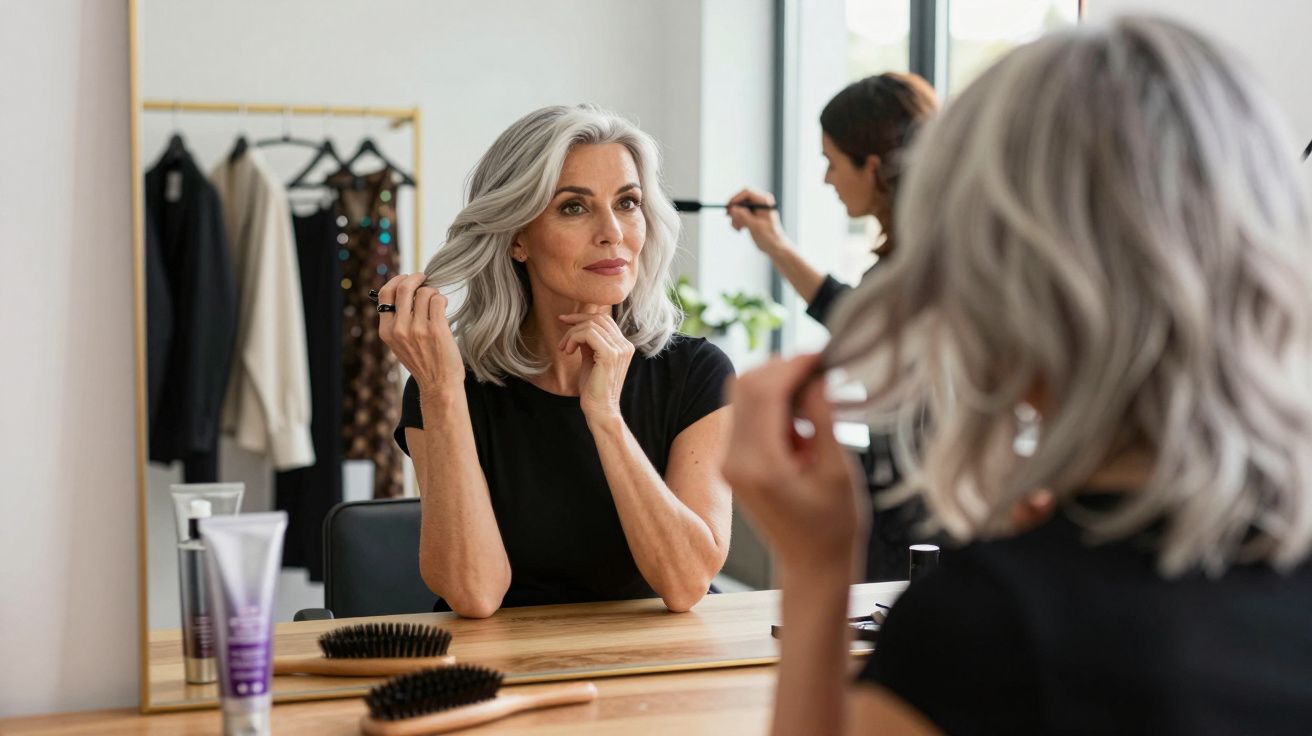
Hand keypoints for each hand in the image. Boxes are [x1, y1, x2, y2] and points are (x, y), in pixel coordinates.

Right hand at [377, 273, 464, 394]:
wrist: (438, 385)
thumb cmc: (422, 362)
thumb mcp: (399, 344)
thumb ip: (397, 321)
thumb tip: (403, 289)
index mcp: (386, 331)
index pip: (385, 294)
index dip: (397, 280)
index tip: (407, 278)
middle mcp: (399, 329)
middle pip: (404, 287)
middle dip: (416, 278)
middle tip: (424, 278)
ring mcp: (418, 329)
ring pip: (425, 292)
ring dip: (433, 292)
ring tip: (436, 302)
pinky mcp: (437, 330)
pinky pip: (438, 300)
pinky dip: (442, 299)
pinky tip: (443, 307)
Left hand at [557, 312, 634, 420]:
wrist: (600, 409)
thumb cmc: (594, 389)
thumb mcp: (591, 359)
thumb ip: (589, 343)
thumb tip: (578, 326)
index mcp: (623, 345)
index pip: (604, 320)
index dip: (583, 317)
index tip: (564, 321)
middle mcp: (625, 345)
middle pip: (599, 318)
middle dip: (576, 322)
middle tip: (562, 339)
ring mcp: (619, 349)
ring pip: (591, 325)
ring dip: (572, 333)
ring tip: (564, 349)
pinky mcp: (610, 355)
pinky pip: (588, 333)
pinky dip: (573, 338)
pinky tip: (568, 351)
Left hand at [722, 354, 867, 568]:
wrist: (811, 564)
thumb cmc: (832, 527)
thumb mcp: (837, 471)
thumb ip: (823, 419)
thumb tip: (816, 375)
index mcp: (759, 464)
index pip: (765, 392)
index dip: (794, 365)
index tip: (822, 355)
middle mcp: (734, 459)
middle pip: (746, 385)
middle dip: (783, 368)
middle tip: (821, 367)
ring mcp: (729, 459)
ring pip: (743, 394)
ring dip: (777, 382)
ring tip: (816, 391)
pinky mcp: (734, 459)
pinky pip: (746, 413)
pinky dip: (772, 401)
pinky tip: (802, 414)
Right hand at [726, 187, 785, 253]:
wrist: (774, 247)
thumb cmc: (769, 237)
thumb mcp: (755, 226)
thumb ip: (744, 216)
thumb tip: (732, 209)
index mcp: (764, 201)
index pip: (747, 192)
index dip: (736, 199)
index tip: (729, 209)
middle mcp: (760, 202)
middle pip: (741, 199)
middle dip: (735, 210)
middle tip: (730, 219)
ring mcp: (756, 208)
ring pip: (739, 208)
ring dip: (735, 218)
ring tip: (738, 228)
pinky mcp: (752, 215)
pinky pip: (740, 214)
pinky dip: (737, 221)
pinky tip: (739, 230)